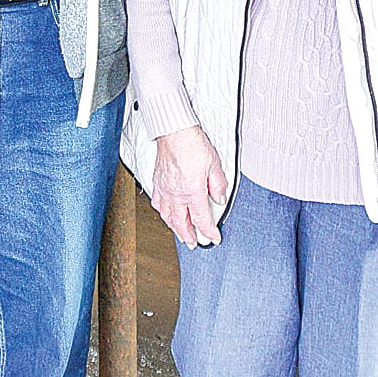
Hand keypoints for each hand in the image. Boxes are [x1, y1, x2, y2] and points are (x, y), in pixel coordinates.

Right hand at [152, 126, 227, 246]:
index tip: (214, 238)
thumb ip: (218, 185)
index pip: (201, 220)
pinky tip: (165, 213)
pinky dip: (162, 212)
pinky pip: (157, 203)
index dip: (208, 232)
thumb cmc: (192, 144)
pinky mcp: (157, 182)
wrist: (174, 131)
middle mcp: (176, 194)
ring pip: (167, 216)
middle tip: (194, 244)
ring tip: (180, 234)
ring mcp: (164, 189)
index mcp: (192, 192)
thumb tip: (220, 198)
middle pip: (181, 223)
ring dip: (175, 228)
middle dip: (189, 236)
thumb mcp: (214, 164)